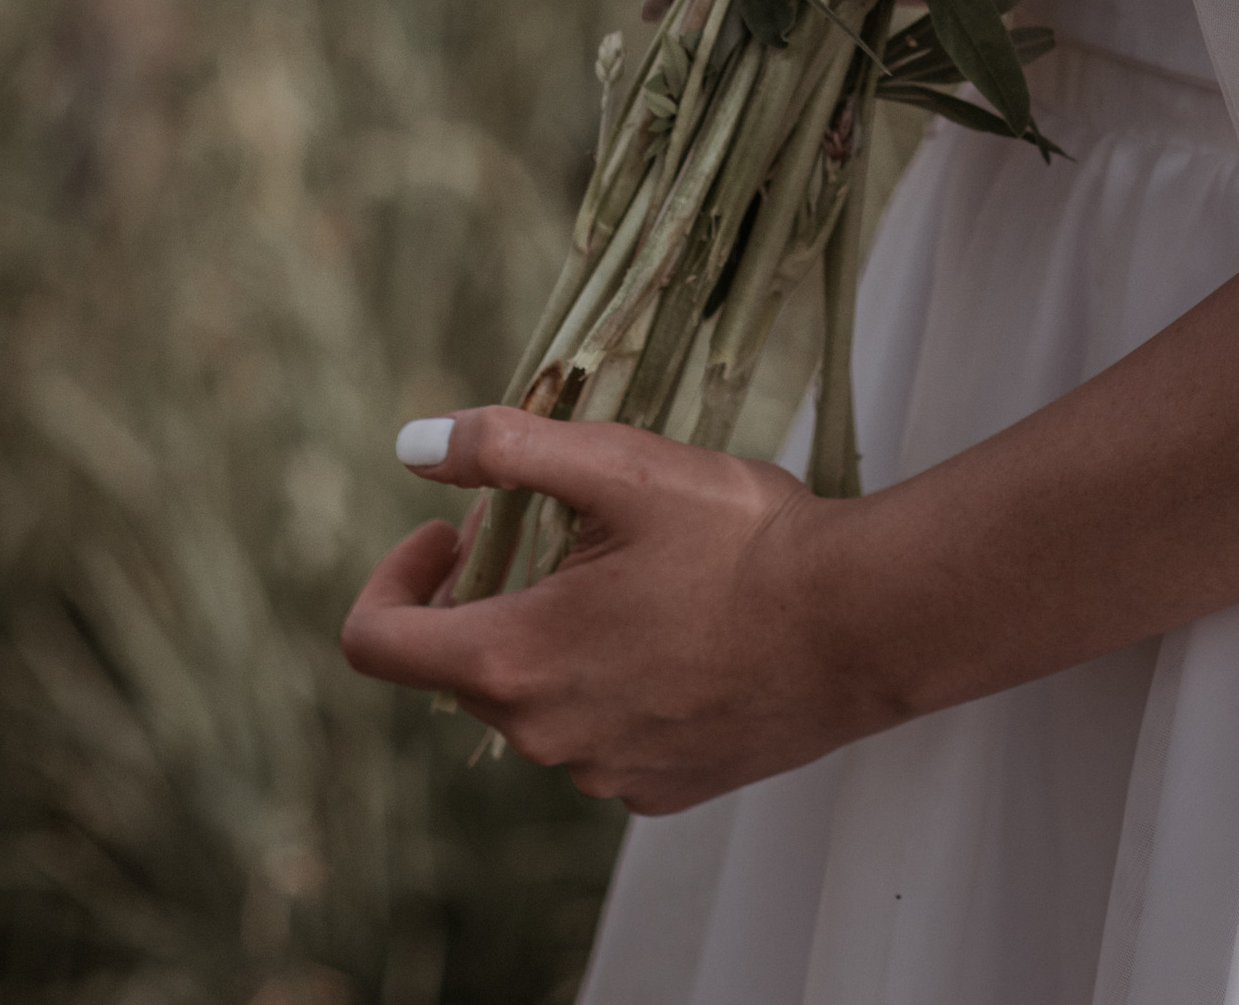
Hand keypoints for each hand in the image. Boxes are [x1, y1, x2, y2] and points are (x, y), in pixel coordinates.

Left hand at [343, 407, 894, 810]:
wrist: (858, 623)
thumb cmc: (740, 538)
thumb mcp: (621, 466)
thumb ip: (507, 451)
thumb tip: (414, 445)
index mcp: (514, 658)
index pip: (379, 643)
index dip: (396, 575)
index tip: (453, 529)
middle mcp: (543, 737)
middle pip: (467, 663)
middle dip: (496, 589)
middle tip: (568, 526)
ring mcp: (602, 774)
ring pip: (541, 698)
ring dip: (561, 636)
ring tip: (643, 574)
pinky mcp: (659, 791)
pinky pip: (603, 736)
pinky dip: (617, 684)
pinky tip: (683, 634)